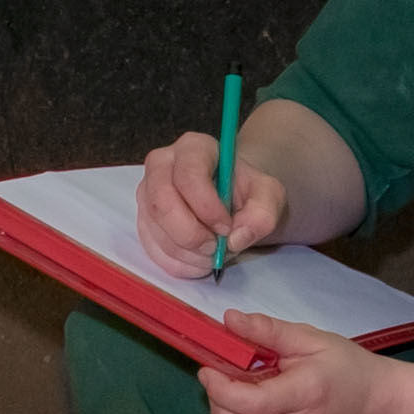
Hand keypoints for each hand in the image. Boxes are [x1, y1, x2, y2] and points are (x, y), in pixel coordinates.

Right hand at [137, 131, 289, 277]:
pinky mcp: (144, 221)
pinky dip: (180, 264)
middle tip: (217, 247)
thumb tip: (236, 238)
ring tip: (214, 253)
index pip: (188, 175)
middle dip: (191, 235)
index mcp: (193, 149)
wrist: (233, 201)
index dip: (207, 208)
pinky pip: (154, 251)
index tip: (227, 227)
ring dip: (188, 254)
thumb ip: (263, 212)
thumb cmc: (247, 192)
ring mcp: (147, 194)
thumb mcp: (269, 195)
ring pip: (155, 231)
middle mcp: (161, 166)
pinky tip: (200, 259)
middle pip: (162, 204)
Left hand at [199, 313, 393, 413]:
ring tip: (234, 392)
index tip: (210, 368)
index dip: (218, 387)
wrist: (378, 409)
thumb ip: (269, 330)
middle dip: (214, 397)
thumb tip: (230, 319)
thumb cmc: (349, 368)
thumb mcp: (312, 339)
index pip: (247, 403)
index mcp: (304, 395)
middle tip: (222, 375)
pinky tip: (240, 412)